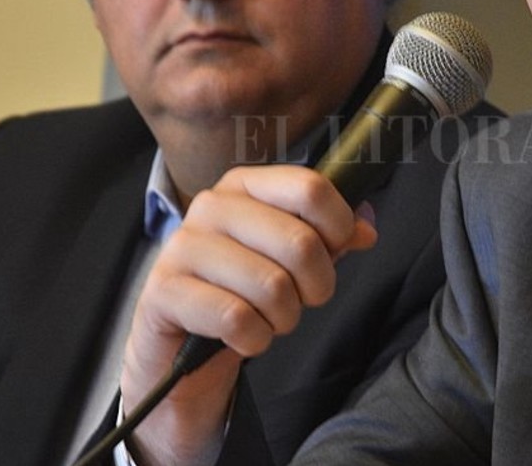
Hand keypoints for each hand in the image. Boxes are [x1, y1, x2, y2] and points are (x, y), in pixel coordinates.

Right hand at [120, 165, 377, 465]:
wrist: (181, 346)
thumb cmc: (243, 292)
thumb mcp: (290, 260)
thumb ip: (331, 239)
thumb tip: (366, 230)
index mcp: (244, 185)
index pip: (310, 188)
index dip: (338, 228)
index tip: (334, 253)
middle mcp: (210, 206)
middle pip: (300, 242)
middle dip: (315, 287)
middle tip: (300, 301)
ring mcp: (182, 246)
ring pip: (272, 286)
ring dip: (283, 319)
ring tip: (267, 319)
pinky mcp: (164, 290)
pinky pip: (237, 319)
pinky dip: (254, 340)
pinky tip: (242, 338)